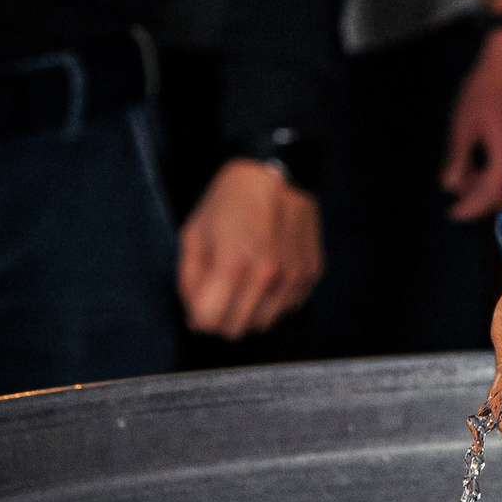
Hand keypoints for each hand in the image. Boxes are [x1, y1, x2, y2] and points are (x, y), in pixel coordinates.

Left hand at [177, 157, 322, 338]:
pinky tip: (269, 276)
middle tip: (221, 294)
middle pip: (237, 330)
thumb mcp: (194, 235)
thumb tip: (196, 317)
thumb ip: (190, 281)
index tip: (200, 302)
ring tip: (246, 284)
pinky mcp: (312, 273)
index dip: (198, 316)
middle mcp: (269, 276)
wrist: (279, 172)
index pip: (209, 323)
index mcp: (234, 264)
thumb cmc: (229, 201)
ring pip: (265, 323)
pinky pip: (288, 307)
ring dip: (251, 311)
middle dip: (223, 318)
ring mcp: (295, 276)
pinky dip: (275, 300)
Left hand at [442, 26, 501, 221]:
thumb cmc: (484, 89)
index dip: (473, 207)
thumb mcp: (463, 124)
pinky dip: (491, 173)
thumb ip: (458, 157)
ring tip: (462, 181)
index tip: (452, 214)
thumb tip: (451, 187)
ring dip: (484, 185)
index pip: (492, 192)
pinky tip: (477, 167)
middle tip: (454, 200)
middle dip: (476, 199)